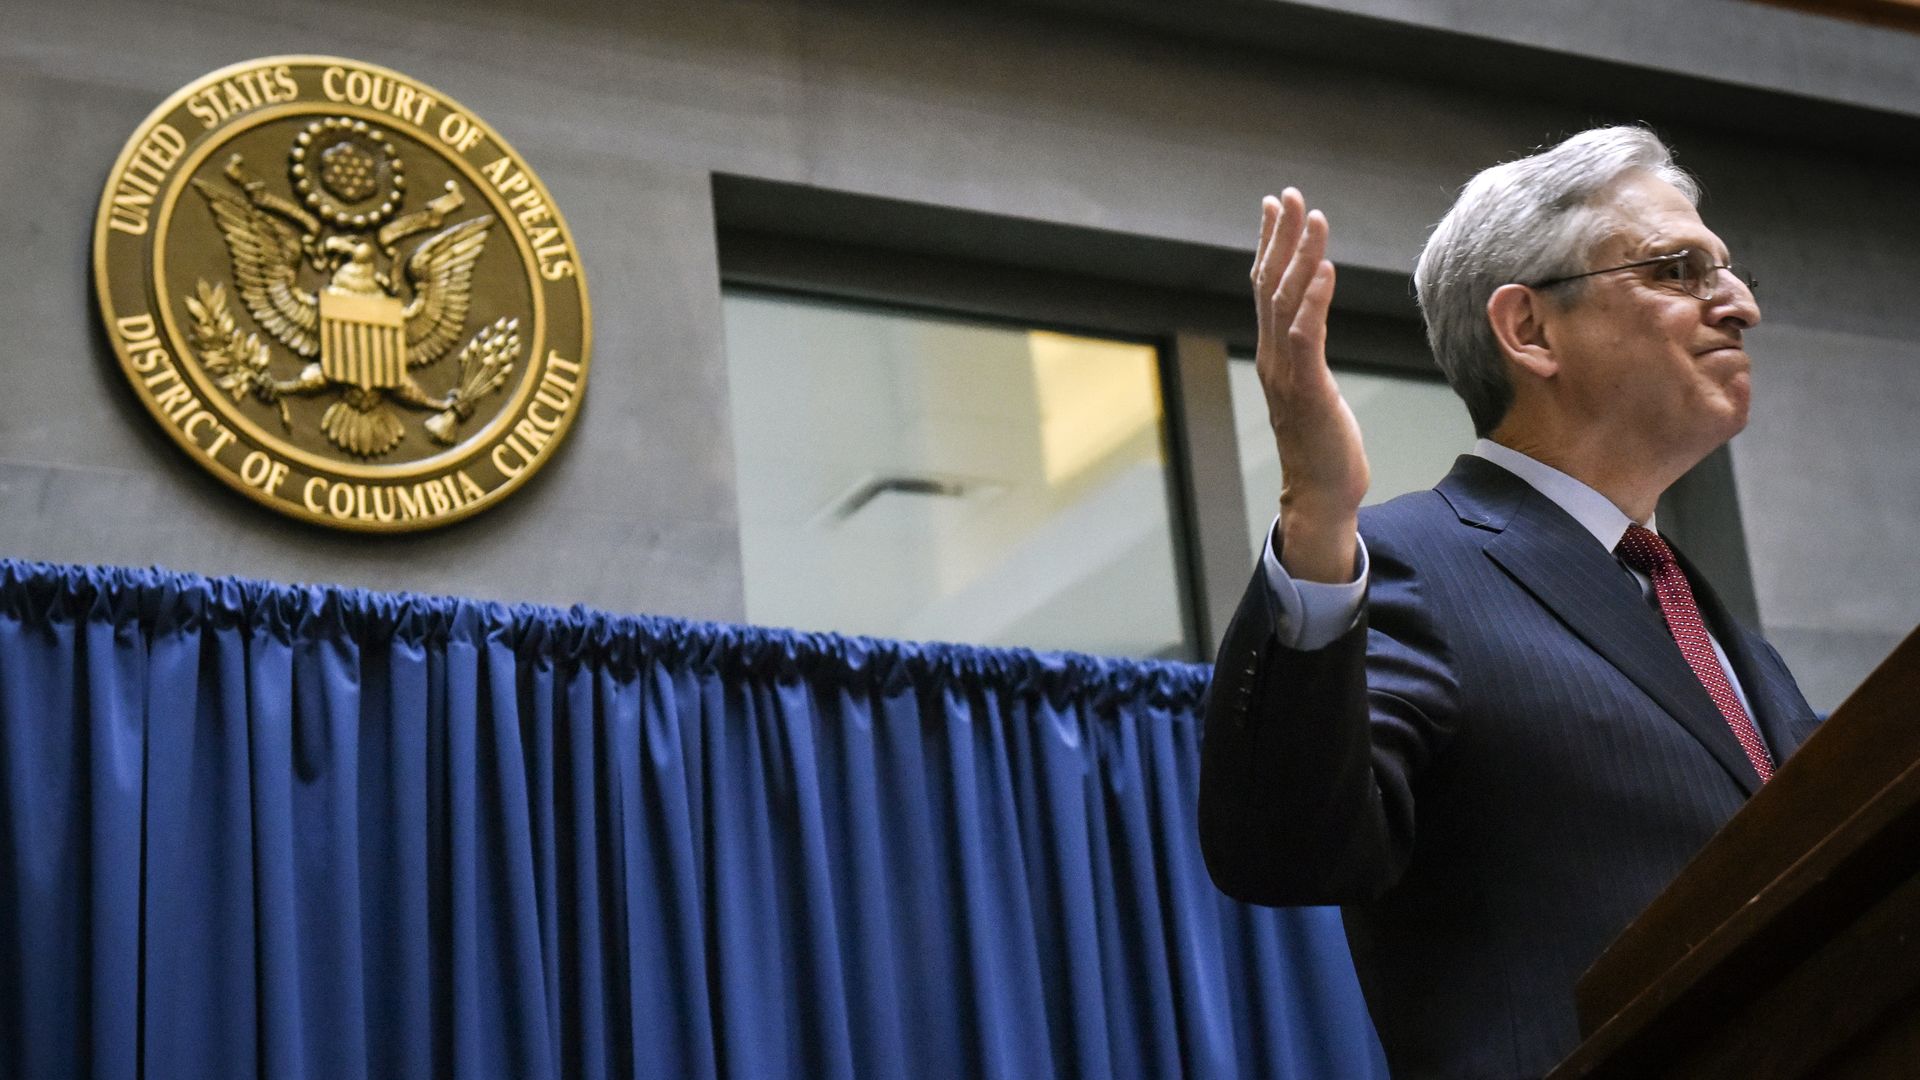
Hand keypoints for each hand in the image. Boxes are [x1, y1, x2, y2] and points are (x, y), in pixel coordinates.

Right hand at [1251, 190, 1368, 582]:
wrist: (1320, 496)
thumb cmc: (1323, 450)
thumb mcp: (1315, 392)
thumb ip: (1307, 359)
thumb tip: (1308, 332)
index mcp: (1275, 356)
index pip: (1267, 290)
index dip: (1270, 245)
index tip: (1276, 207)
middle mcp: (1274, 358)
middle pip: (1271, 285)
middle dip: (1281, 236)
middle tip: (1288, 194)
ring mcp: (1287, 373)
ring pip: (1286, 302)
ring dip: (1300, 256)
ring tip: (1312, 218)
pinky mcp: (1308, 389)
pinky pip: (1307, 336)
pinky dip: (1314, 300)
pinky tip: (1324, 270)